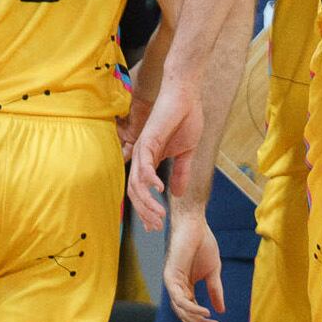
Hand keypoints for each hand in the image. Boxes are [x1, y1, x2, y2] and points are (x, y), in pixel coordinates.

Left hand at [127, 85, 201, 230]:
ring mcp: (143, 149)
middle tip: (155, 226)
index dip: (146, 208)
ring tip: (159, 215)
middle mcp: (142, 157)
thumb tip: (177, 194)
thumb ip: (181, 172)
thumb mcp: (186, 153)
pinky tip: (159, 190)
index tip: (156, 224)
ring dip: (147, 202)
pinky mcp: (149, 140)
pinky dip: (149, 179)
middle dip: (144, 212)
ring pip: (137, 182)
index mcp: (151, 160)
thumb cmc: (186, 118)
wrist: (186, 95)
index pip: (142, 190)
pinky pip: (144, 164)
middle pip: (135, 191)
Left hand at [162, 202, 228, 321]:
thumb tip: (221, 311)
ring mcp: (172, 284)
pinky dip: (192, 308)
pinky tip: (205, 313)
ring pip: (182, 311)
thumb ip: (215, 291)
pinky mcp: (170, 277)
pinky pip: (180, 299)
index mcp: (186, 289)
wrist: (195, 226)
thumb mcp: (214, 272)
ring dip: (198, 321)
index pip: (193, 313)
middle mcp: (177, 289)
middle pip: (187, 316)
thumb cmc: (203, 244)